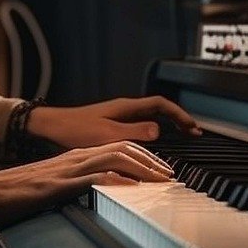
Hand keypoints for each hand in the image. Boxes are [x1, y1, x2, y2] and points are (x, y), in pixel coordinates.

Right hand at [0, 141, 174, 226]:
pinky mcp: (60, 185)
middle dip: (151, 161)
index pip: (118, 147)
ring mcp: (68, 170)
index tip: (160, 171)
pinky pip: (94, 178)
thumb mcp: (53, 187)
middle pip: (123, 148)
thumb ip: (75, 185)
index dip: (143, 157)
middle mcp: (75, 157)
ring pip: (114, 159)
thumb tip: (97, 194)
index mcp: (74, 157)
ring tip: (161, 180)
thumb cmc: (15, 194)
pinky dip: (117, 181)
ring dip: (142, 168)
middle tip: (171, 175)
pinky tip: (132, 188)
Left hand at [26, 96, 201, 149]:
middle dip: (178, 119)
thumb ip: (133, 133)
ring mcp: (119, 117)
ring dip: (168, 126)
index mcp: (126, 108)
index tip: (192, 127)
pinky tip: (155, 142)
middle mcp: (125, 109)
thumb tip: (159, 130)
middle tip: (194, 132)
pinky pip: (140, 126)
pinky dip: (153, 132)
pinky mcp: (112, 126)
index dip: (178, 114)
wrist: (53, 127)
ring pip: (151, 118)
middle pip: (159, 110)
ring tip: (182, 136)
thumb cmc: (76, 130)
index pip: (160, 105)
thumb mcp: (107, 134)